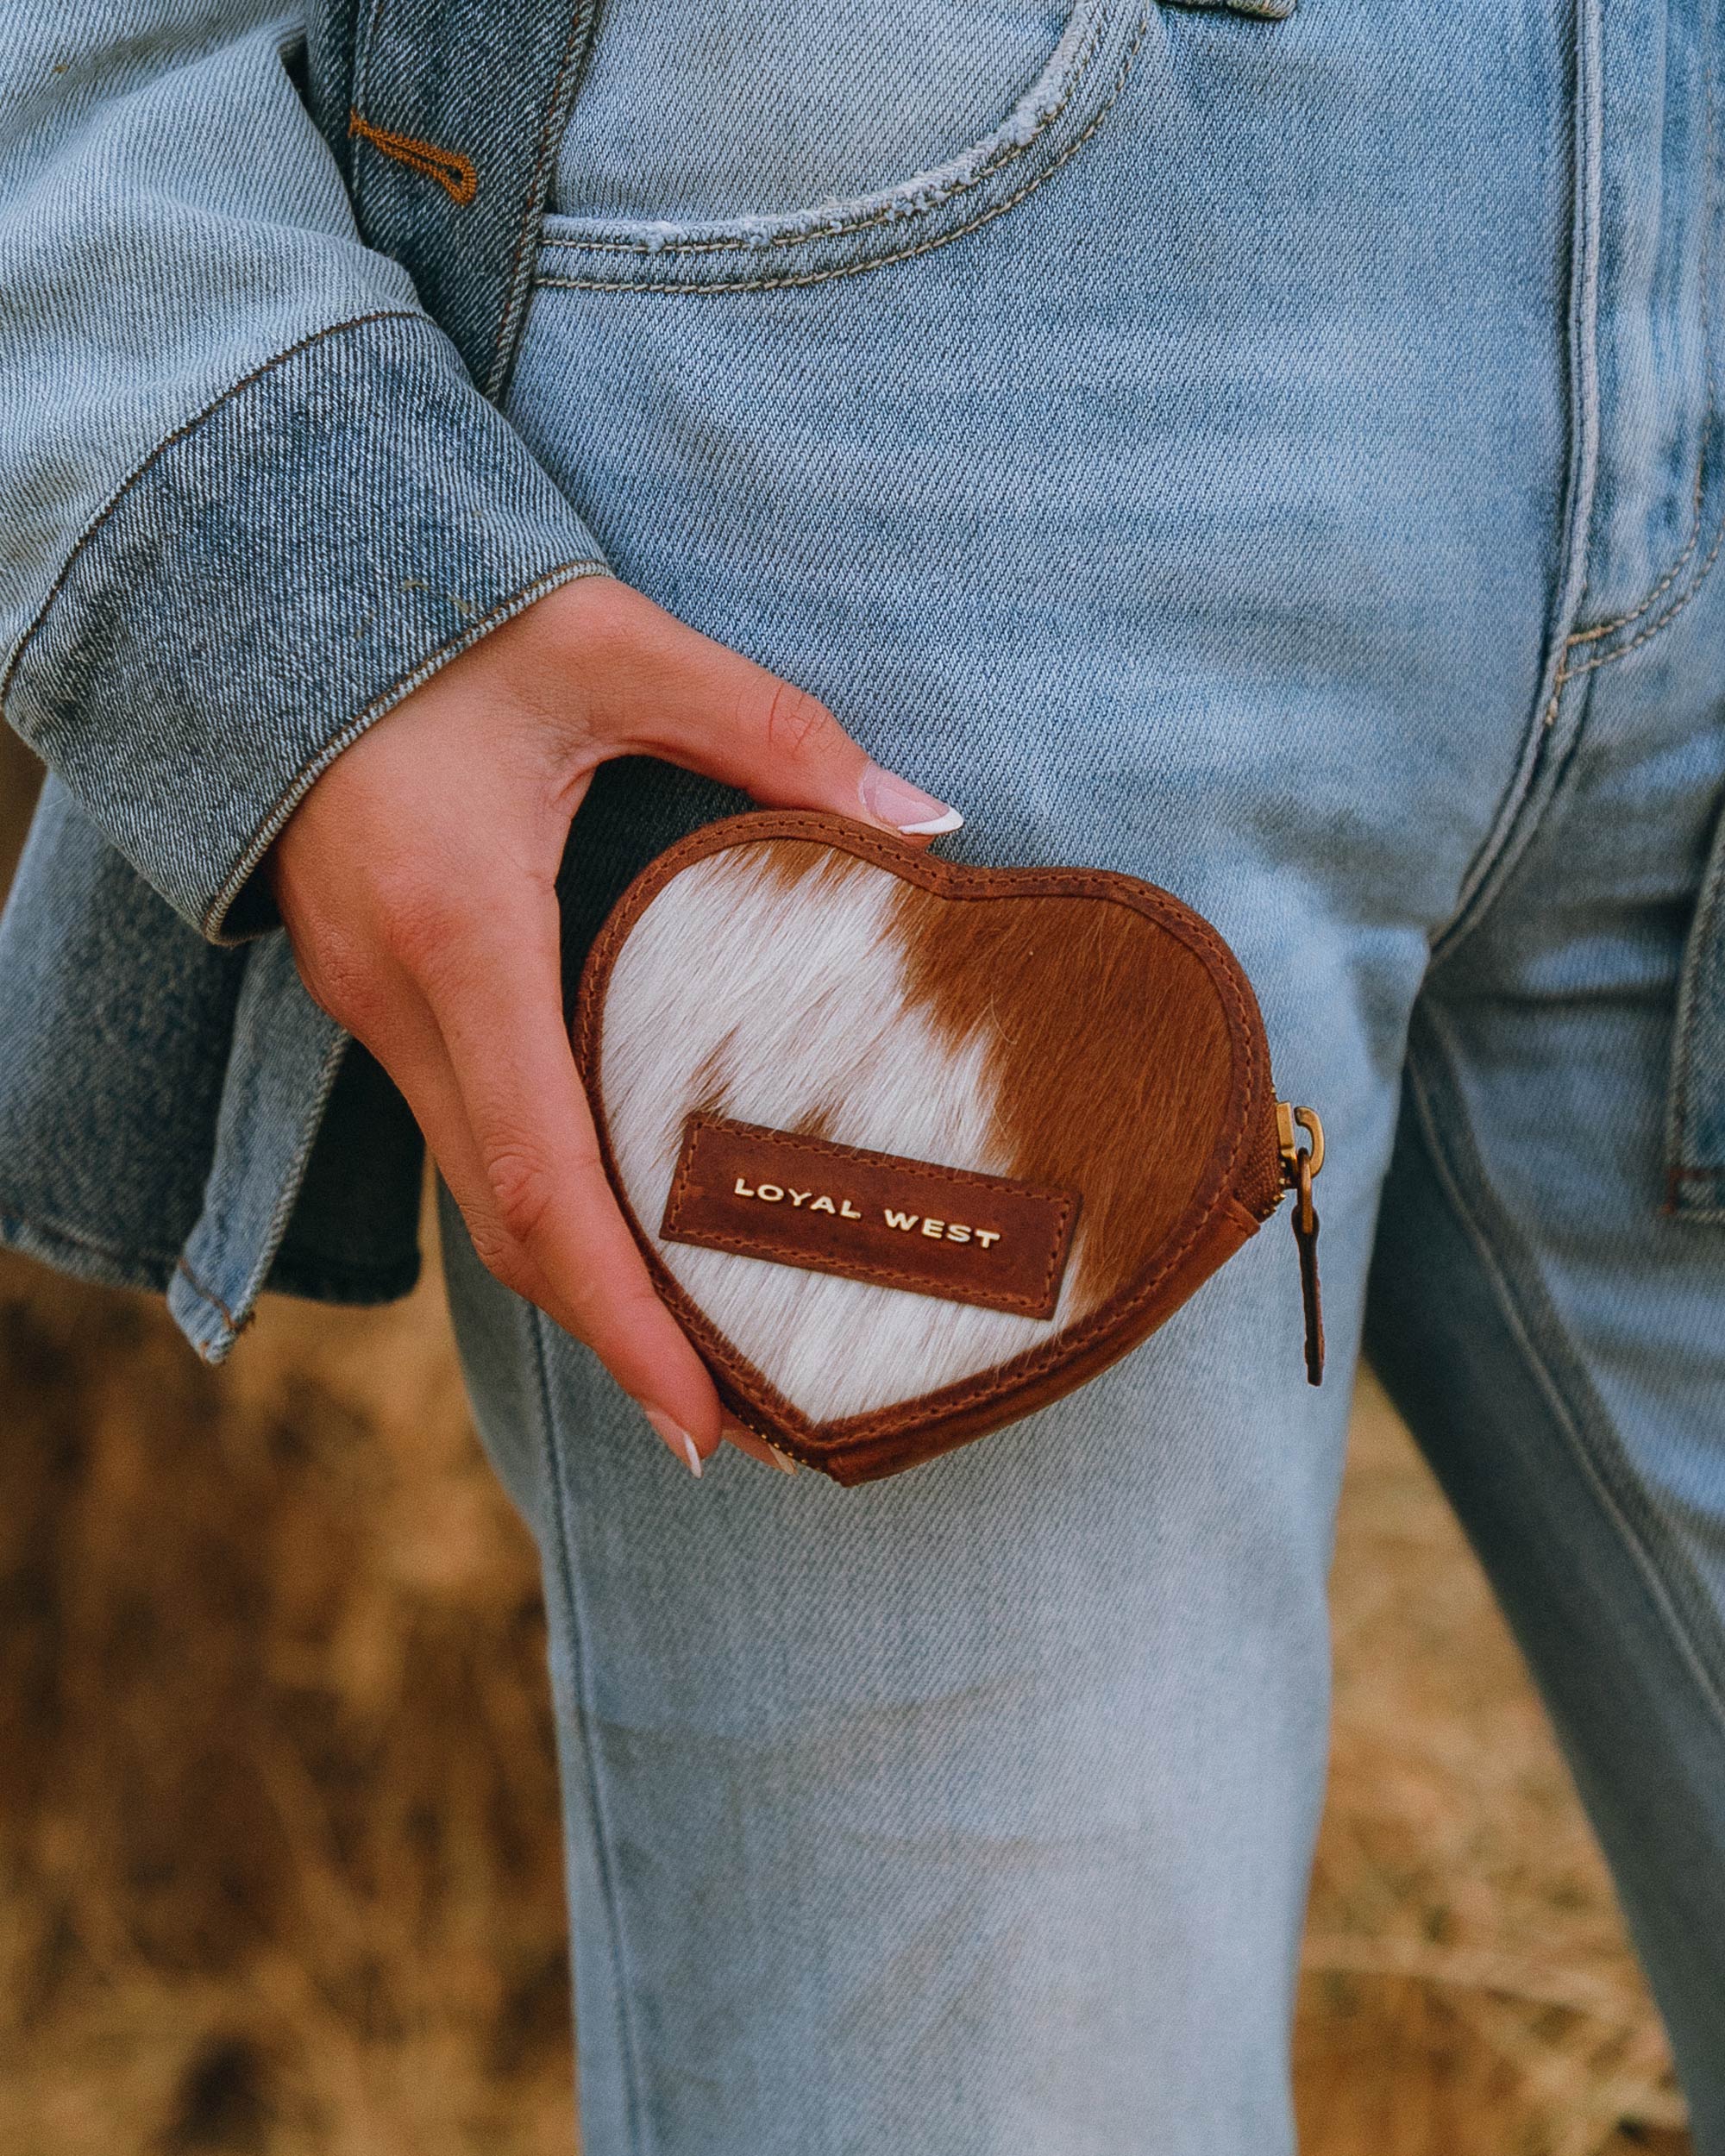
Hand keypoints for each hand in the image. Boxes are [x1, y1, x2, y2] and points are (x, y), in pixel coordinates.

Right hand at [266, 576, 960, 1476]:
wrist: (270, 583)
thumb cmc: (444, 611)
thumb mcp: (612, 648)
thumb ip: (770, 729)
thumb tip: (920, 817)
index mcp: (462, 933)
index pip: (540, 1177)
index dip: (623, 1315)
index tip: (701, 1419)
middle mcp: (402, 998)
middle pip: (509, 1221)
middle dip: (616, 1336)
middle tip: (737, 1424)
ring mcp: (375, 1002)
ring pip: (479, 1190)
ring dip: (578, 1281)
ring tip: (698, 1346)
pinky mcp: (381, 989)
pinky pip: (466, 1131)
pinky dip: (543, 1202)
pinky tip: (623, 1224)